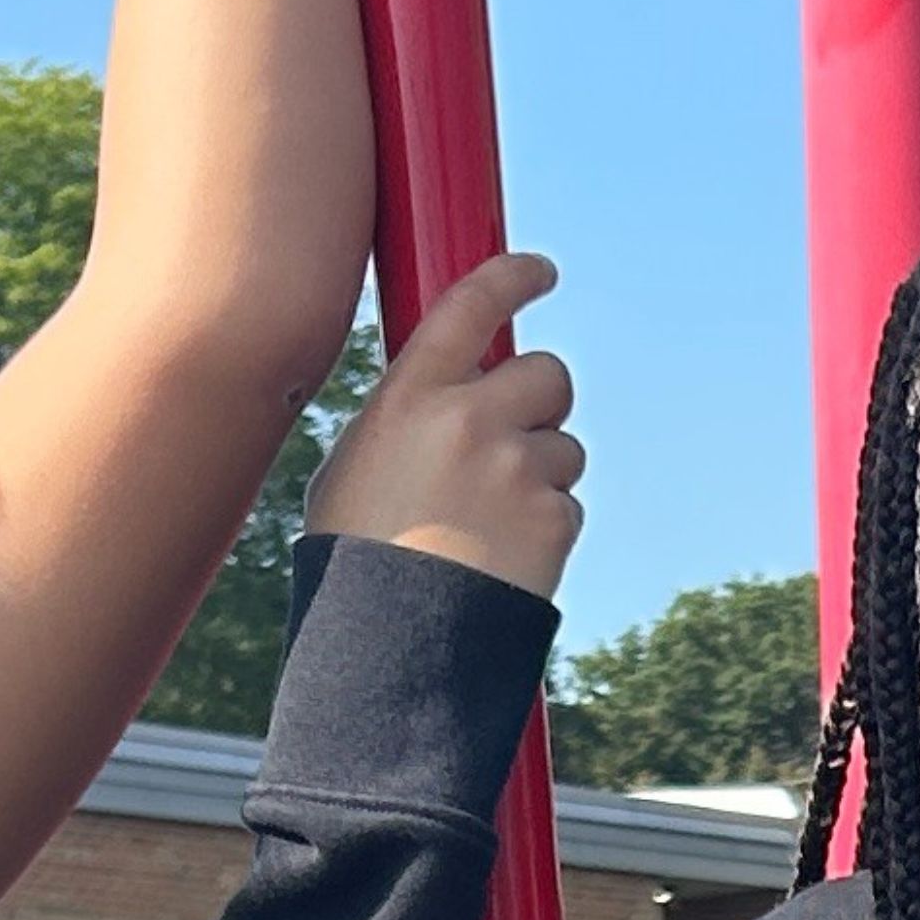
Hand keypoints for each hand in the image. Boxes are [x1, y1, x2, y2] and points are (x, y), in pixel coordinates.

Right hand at [307, 251, 582, 597]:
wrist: (392, 648)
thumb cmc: (357, 564)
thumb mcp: (351, 473)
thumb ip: (403, 422)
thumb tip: (442, 397)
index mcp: (409, 398)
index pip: (472, 305)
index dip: (513, 277)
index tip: (540, 271)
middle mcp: (469, 419)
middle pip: (546, 372)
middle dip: (540, 403)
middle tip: (513, 444)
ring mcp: (517, 467)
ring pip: (563, 444)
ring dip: (540, 476)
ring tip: (489, 528)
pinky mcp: (554, 517)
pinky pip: (567, 504)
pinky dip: (545, 530)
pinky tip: (502, 561)